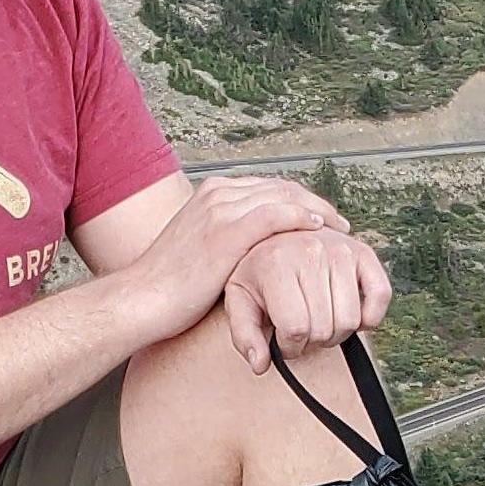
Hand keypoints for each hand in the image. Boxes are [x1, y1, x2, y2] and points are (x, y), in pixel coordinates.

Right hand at [121, 175, 348, 352]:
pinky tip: (319, 229)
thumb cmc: (172, 284)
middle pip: (281, 187)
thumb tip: (255, 250)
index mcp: (212, 194)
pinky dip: (300, 218)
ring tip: (339, 230)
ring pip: (282, 196)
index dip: (301, 201)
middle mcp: (218, 194)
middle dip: (316, 203)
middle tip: (340, 224)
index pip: (269, 187)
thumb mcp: (203, 249)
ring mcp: (221, 209)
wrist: (144, 298)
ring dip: (316, 210)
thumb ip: (228, 238)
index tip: (324, 219)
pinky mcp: (226, 231)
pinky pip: (274, 215)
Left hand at [221, 224, 392, 375]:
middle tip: (300, 329)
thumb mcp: (240, 299)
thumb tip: (261, 364)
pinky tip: (351, 314)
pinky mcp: (364, 253)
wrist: (280, 233)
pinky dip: (370, 316)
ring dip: (336, 332)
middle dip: (311, 341)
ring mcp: (341, 250)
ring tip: (320, 319)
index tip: (282, 338)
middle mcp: (311, 251)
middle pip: (324, 329)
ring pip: (350, 321)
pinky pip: (381, 295)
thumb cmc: (260, 271)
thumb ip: (243, 334)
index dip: (289, 346)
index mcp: (277, 262)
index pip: (296, 329)